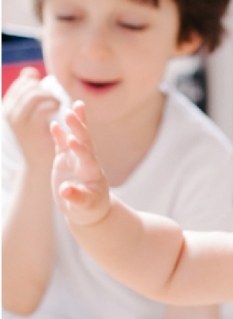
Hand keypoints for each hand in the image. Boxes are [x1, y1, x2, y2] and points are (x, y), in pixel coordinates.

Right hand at [3, 67, 58, 167]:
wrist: (37, 165)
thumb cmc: (35, 138)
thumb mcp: (29, 114)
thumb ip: (28, 93)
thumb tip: (29, 71)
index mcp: (7, 109)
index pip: (21, 84)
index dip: (35, 82)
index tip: (49, 89)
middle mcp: (9, 113)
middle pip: (28, 87)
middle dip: (45, 89)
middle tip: (54, 99)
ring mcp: (18, 121)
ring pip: (35, 94)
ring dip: (50, 96)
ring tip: (58, 104)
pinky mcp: (31, 128)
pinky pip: (43, 107)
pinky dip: (53, 105)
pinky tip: (59, 110)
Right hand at [50, 102, 109, 224]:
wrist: (87, 209)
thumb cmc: (88, 209)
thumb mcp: (83, 207)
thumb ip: (76, 197)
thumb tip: (65, 190)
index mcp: (92, 173)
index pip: (87, 158)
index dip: (80, 149)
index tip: (72, 140)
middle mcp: (86, 162)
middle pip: (84, 142)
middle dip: (79, 128)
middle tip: (73, 112)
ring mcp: (76, 159)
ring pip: (76, 138)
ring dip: (75, 124)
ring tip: (71, 109)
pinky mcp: (66, 160)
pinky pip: (63, 145)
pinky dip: (60, 135)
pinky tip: (55, 124)